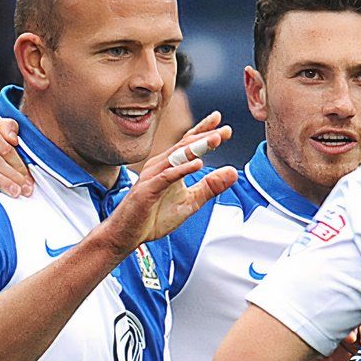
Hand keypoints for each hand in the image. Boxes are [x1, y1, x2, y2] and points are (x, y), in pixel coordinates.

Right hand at [94, 112, 238, 255]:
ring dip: (197, 147)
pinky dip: (183, 169)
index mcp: (170, 165)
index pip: (189, 144)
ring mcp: (153, 176)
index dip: (205, 132)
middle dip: (205, 136)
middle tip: (224, 130)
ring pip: (177, 156)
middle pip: (185, 145)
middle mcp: (160, 165)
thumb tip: (234, 171)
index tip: (223, 126)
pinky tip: (198, 164)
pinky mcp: (148, 190)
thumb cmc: (154, 216)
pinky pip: (167, 176)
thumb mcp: (190, 202)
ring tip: (215, 139)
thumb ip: (210, 186)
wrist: (127, 234)